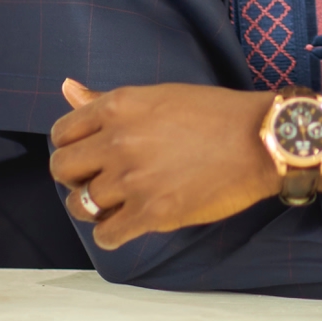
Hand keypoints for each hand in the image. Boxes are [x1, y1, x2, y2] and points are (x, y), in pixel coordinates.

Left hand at [50, 79, 284, 249]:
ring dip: (94, 207)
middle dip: (75, 177)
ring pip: (80, 205)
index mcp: (120, 106)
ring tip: (117, 202)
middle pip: (62, 169)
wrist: (259, 140)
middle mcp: (118, 140)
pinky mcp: (150, 213)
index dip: (71, 145)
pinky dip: (112, 233)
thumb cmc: (215, 113)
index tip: (88, 154)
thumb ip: (107, 99)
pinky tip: (129, 222)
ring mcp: (132, 179)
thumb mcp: (159, 95)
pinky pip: (106, 234)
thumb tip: (67, 86)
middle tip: (100, 179)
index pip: (62, 131)